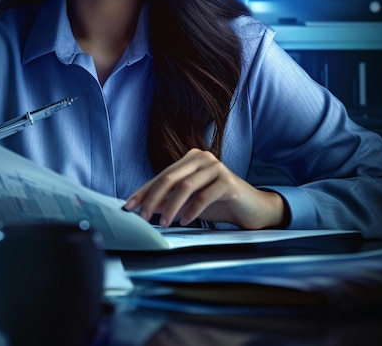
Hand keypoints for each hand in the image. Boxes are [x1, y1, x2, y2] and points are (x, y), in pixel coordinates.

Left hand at [124, 148, 288, 228]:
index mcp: (190, 159)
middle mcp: (202, 158)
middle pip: (169, 178)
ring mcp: (216, 167)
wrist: (253, 209)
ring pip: (185, 186)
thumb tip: (143, 207)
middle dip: (152, 198)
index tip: (128, 206)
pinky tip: (184, 221)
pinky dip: (191, 210)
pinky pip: (203, 195)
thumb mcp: (189, 202)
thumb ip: (169, 201)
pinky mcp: (227, 181)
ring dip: (170, 207)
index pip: (161, 176)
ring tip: (163, 223)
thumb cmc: (219, 203)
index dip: (144, 191)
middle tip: (142, 217)